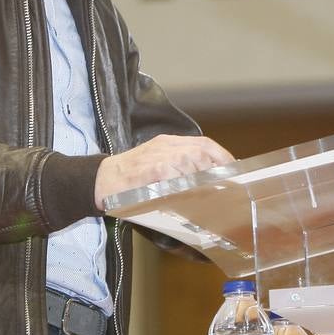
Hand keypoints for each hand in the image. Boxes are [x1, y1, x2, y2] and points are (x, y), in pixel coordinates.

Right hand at [94, 134, 234, 208]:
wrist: (101, 180)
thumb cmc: (130, 177)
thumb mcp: (155, 164)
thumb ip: (177, 168)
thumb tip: (204, 181)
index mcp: (167, 143)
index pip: (203, 143)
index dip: (221, 156)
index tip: (232, 169)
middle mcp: (164, 146)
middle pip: (200, 149)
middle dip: (215, 166)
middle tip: (224, 183)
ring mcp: (156, 156)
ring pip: (189, 159)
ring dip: (200, 175)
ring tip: (207, 189)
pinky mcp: (148, 169)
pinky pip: (171, 172)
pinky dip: (182, 181)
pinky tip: (186, 191)